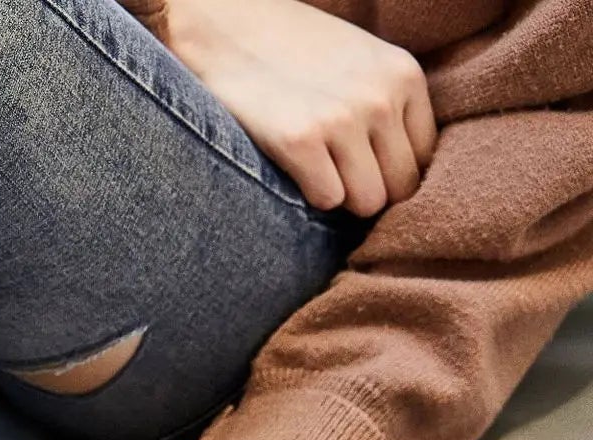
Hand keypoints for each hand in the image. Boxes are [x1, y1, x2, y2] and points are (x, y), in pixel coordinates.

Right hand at [166, 0, 435, 215]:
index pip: (425, 158)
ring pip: (367, 201)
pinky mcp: (299, 140)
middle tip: (335, 178)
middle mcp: (382, 98)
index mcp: (404, 76)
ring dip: (340, 198)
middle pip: (400, 187)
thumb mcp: (358, 60)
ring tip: (314, 173)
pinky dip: (309, 195)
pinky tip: (292, 169)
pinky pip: (327, 200)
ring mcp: (342, 119)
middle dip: (369, 191)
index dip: (392, 173)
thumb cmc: (288, 48)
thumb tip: (398, 168)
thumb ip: (386, 102)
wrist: (225, 25)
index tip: (362, 170)